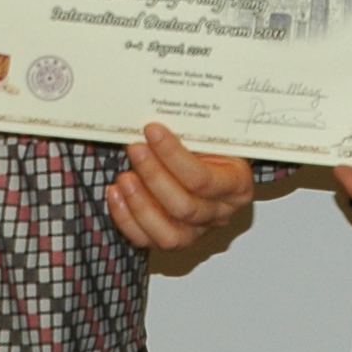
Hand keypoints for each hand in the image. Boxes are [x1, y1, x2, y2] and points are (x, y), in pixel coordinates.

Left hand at [104, 122, 256, 249]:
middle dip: (154, 176)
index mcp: (236, 186)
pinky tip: (116, 193)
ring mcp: (196, 232)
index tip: (152, 131)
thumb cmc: (211, 147)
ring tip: (124, 178)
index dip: (173, 156)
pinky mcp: (171, 238)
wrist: (211, 161)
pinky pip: (146, 240)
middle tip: (135, 149)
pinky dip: (125, 218)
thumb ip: (192, 130)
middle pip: (184, 207)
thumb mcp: (211, 133)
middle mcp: (218, 213)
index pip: (202, 179)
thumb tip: (160, 112)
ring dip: (140, 204)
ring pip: (168, 234)